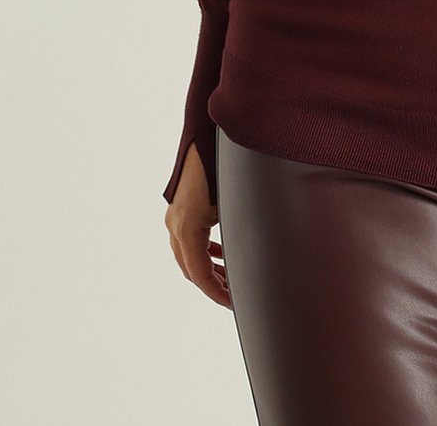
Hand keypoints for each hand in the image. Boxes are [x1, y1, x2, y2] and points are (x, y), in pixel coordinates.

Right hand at [164, 140, 231, 307]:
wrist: (206, 132)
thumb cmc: (223, 163)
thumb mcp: (234, 199)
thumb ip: (242, 227)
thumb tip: (261, 253)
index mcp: (186, 226)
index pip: (198, 273)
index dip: (216, 292)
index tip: (233, 303)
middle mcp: (176, 223)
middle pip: (190, 268)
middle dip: (213, 284)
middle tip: (235, 295)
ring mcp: (175, 214)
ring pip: (187, 255)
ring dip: (207, 268)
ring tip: (229, 278)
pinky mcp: (180, 206)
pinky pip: (187, 238)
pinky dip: (202, 251)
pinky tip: (218, 254)